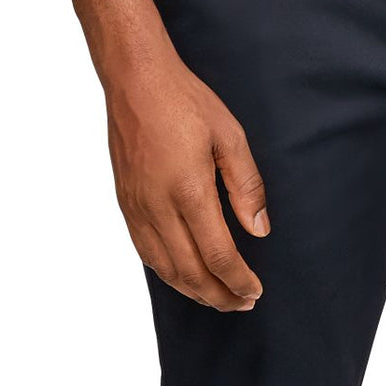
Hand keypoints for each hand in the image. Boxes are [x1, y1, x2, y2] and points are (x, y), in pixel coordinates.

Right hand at [106, 52, 268, 309]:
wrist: (135, 81)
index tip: (255, 291)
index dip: (237, 279)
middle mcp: (157, 205)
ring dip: (192, 290)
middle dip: (218, 294)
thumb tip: (260, 230)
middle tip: (243, 303)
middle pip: (188, 270)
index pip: (216, 254)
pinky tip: (184, 276)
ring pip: (163, 266)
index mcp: (188, 191)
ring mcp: (136, 206)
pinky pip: (144, 250)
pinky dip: (167, 272)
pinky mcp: (125, 202)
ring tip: (219, 298)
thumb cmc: (187, 103)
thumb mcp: (230, 137)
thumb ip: (247, 186)